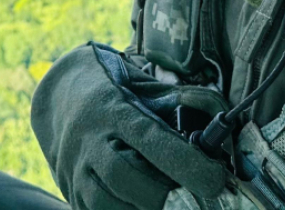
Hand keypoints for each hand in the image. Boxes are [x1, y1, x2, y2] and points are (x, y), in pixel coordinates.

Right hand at [31, 43, 227, 209]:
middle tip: (186, 196)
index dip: (185, 163)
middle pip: (122, 175)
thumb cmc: (116, 92)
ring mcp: (74, 167)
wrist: (62, 97)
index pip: (150, 138)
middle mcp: (89, 138)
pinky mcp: (69, 190)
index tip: (216, 180)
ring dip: (140, 209)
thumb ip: (184, 102)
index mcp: (114, 108)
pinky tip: (140, 204)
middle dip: (160, 193)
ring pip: (103, 202)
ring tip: (163, 202)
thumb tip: (223, 121)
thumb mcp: (147, 87)